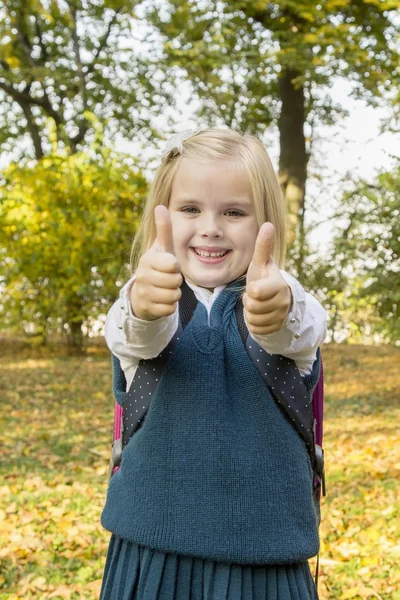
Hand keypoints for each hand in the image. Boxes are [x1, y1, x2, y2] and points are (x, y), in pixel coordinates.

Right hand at [130, 205, 182, 319]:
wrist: (142, 292)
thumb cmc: (158, 266)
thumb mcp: (162, 248)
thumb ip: (164, 229)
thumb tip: (161, 206)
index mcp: (147, 259)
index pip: (173, 265)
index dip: (175, 267)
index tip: (168, 265)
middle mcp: (142, 276)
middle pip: (175, 281)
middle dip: (176, 281)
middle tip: (167, 278)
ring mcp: (143, 293)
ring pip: (173, 296)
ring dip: (174, 294)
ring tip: (165, 288)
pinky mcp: (147, 308)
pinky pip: (170, 309)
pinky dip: (170, 306)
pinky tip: (162, 300)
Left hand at [243, 223, 291, 334]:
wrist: (276, 298)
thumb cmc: (265, 277)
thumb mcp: (261, 263)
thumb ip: (263, 246)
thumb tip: (268, 224)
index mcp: (279, 285)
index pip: (255, 292)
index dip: (250, 290)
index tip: (255, 286)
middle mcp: (284, 302)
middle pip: (252, 307)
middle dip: (249, 302)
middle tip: (256, 296)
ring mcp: (282, 317)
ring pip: (254, 320)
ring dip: (251, 313)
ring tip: (257, 304)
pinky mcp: (277, 328)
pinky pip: (257, 330)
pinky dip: (255, 324)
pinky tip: (260, 315)